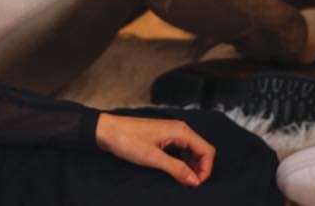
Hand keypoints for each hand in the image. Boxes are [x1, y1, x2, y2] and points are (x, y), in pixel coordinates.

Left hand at [95, 114, 214, 186]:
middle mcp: (180, 130)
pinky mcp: (165, 138)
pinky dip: (183, 162)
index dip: (206, 169)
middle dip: (200, 168)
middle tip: (191, 185)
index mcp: (181, 131)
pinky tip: (176, 172)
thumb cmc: (128, 140)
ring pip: (192, 151)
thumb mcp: (153, 158)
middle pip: (202, 150)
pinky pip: (181, 150)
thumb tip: (194, 180)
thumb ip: (176, 168)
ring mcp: (173, 133)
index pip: (207, 150)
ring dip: (192, 166)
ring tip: (184, 181)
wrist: (107, 130)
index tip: (197, 184)